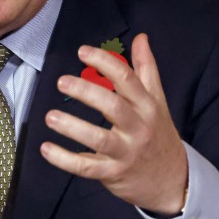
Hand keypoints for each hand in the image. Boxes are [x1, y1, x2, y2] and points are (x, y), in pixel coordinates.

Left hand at [41, 34, 187, 214]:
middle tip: (62, 81)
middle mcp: (138, 128)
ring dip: (73, 127)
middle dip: (87, 92)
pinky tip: (46, 148)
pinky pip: (87, 167)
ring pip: (99, 139)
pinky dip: (65, 160)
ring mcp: (126, 152)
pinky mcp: (112, 173)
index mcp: (147, 106)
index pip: (127, 79)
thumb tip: (141, 37)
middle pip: (113, 107)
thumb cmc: (158, 134)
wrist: (172, 180)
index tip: (82, 51)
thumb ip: (147, 69)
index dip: (104, 62)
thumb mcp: (157, 101)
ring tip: (50, 116)